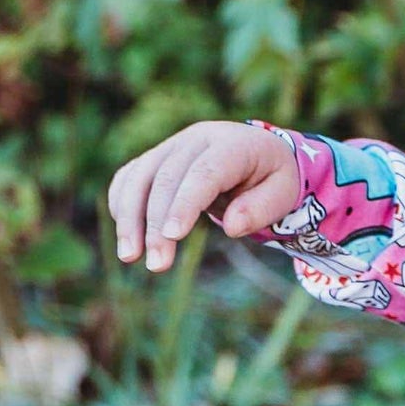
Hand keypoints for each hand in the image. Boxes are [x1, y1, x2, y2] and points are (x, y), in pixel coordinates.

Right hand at [108, 121, 302, 274]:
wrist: (256, 152)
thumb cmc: (271, 177)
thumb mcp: (283, 192)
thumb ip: (261, 208)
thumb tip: (232, 226)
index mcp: (231, 144)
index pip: (204, 173)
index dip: (186, 203)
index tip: (173, 236)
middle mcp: (196, 139)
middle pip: (167, 179)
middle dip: (157, 224)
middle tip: (157, 265)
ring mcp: (171, 146)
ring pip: (139, 177)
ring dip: (129, 218)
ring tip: (129, 257)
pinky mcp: (155, 158)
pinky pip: (129, 177)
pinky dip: (121, 204)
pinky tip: (127, 236)